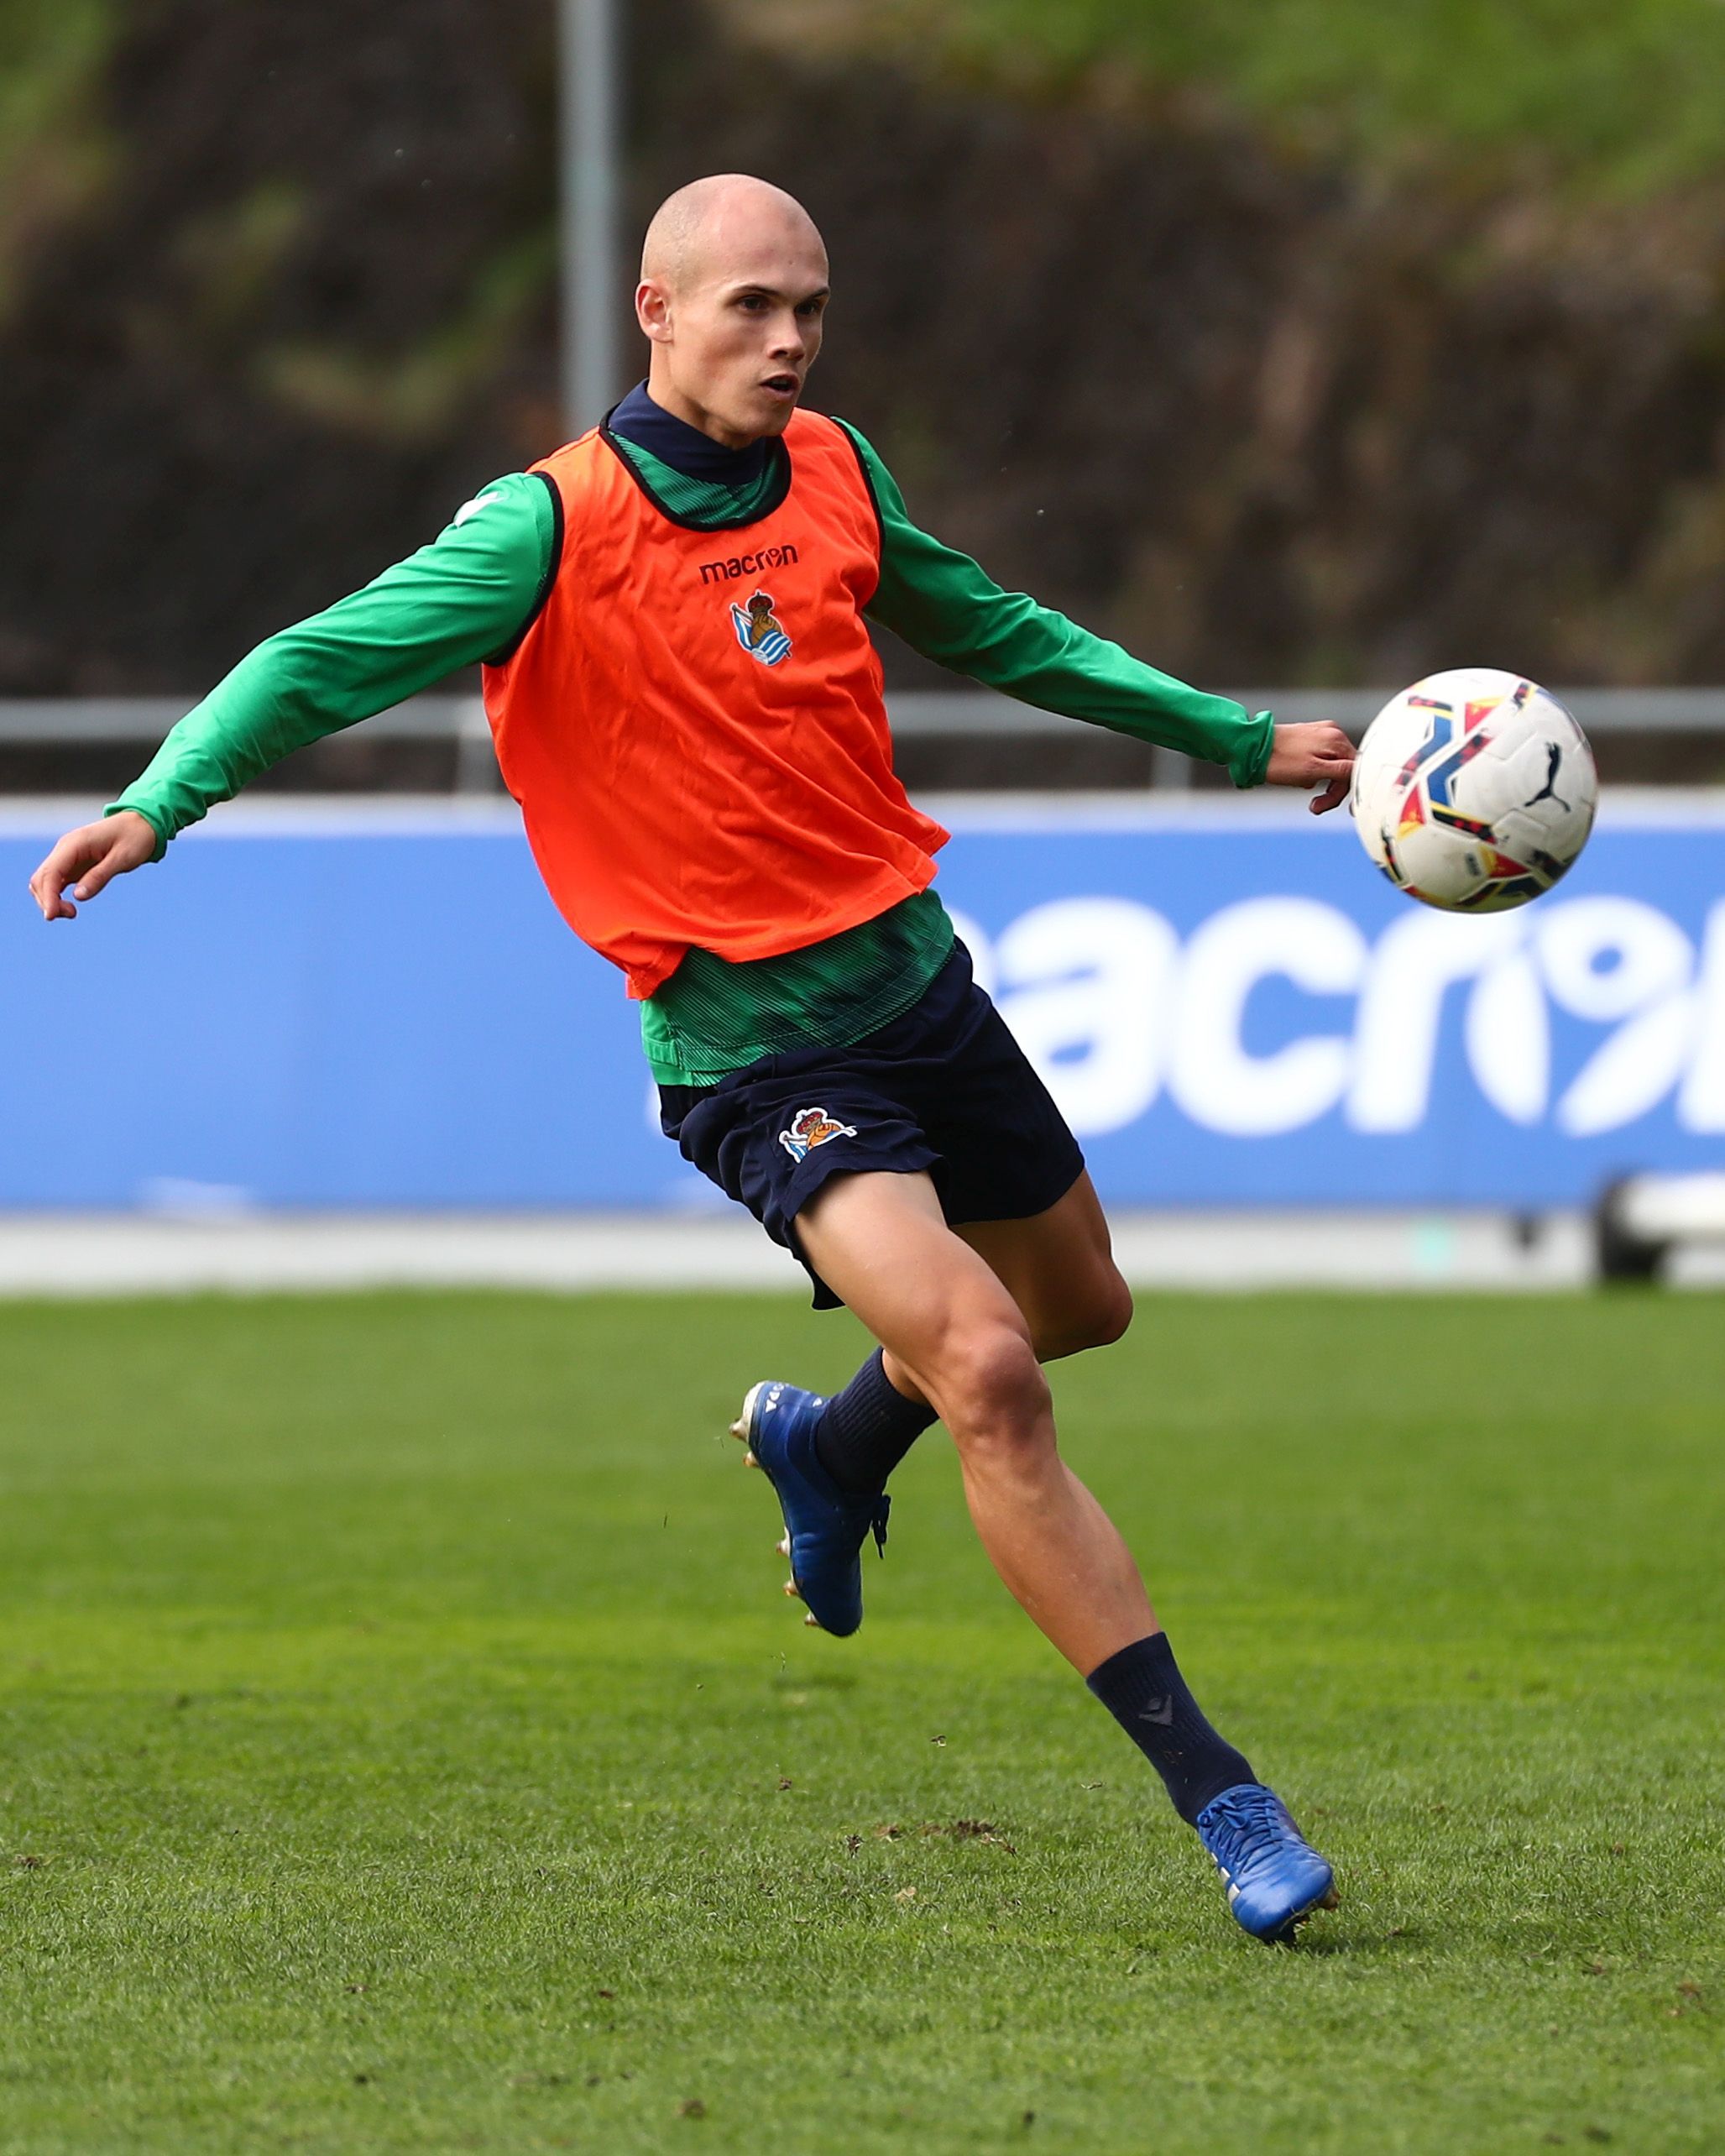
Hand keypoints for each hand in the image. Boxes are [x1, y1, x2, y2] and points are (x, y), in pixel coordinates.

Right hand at [29, 811, 157, 919]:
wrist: (141, 823)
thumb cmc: (135, 838)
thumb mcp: (122, 858)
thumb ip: (100, 876)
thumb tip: (78, 896)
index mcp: (75, 844)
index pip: (50, 873)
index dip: (48, 896)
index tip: (52, 915)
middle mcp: (65, 849)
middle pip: (41, 879)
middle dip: (47, 900)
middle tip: (72, 914)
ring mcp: (67, 857)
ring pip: (44, 881)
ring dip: (50, 899)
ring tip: (72, 912)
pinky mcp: (73, 864)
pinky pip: (55, 882)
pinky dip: (56, 896)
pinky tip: (69, 906)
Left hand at [1265, 721, 1354, 814]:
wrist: (1251, 747)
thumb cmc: (1280, 762)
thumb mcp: (1313, 771)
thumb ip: (1341, 771)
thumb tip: (1362, 772)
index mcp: (1336, 739)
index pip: (1355, 770)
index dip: (1349, 792)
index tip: (1348, 811)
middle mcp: (1333, 732)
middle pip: (1345, 767)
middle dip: (1333, 791)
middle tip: (1315, 807)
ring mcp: (1321, 732)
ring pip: (1333, 765)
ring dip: (1323, 783)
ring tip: (1303, 788)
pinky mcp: (1309, 736)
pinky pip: (1322, 759)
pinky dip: (1315, 773)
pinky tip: (1301, 779)